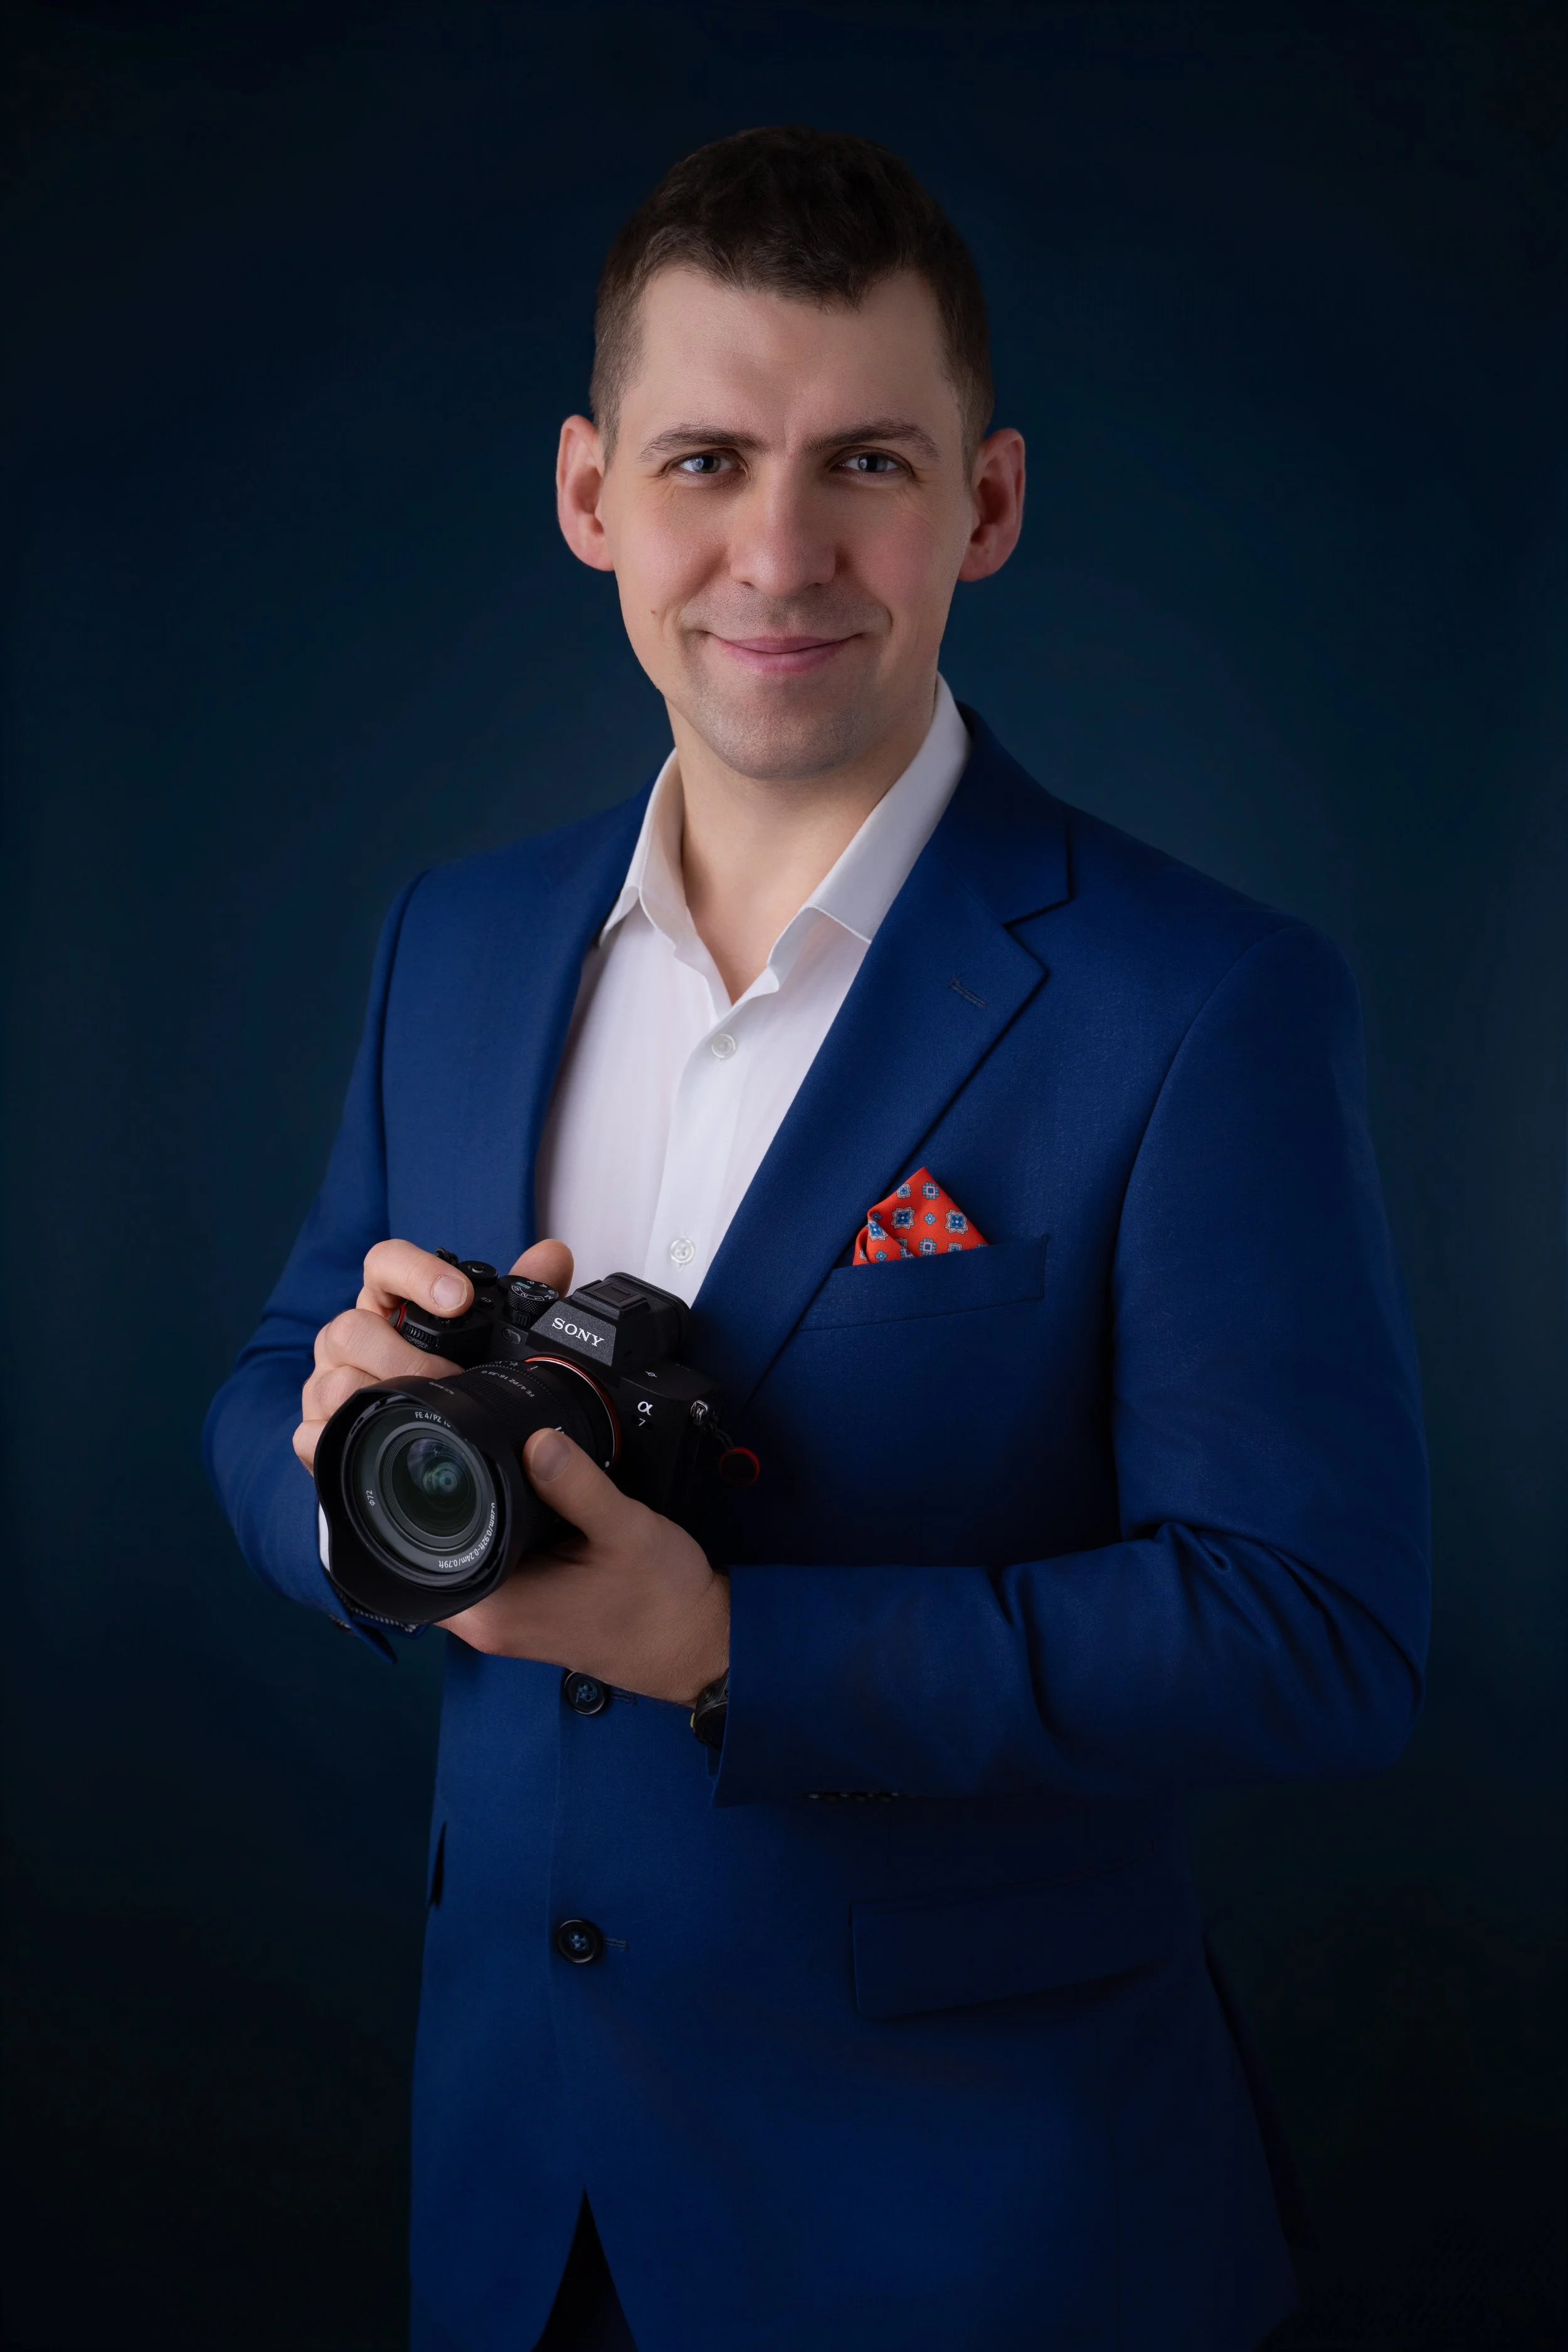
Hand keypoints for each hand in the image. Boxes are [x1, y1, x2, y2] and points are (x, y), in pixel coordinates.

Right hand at [292, 1235, 574, 1471]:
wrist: (413, 1451)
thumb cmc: (446, 1379)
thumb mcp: (488, 1338)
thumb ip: (524, 1293)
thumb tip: (552, 1255)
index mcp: (388, 1304)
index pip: (384, 1263)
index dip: (417, 1273)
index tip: (459, 1298)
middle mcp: (350, 1337)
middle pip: (351, 1327)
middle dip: (406, 1359)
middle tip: (452, 1379)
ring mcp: (327, 1382)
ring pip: (334, 1379)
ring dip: (385, 1398)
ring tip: (424, 1412)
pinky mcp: (314, 1430)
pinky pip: (316, 1431)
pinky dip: (351, 1437)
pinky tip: (382, 1441)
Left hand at [439, 1429, 729, 1706]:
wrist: (698, 1643)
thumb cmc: (664, 1601)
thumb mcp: (625, 1531)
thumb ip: (577, 1484)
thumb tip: (535, 1440)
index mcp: (498, 1610)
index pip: (418, 1557)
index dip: (419, 1506)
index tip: (436, 1460)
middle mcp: (490, 1624)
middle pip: (434, 1554)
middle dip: (451, 1505)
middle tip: (473, 1451)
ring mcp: (507, 1621)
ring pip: (465, 1558)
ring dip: (480, 1520)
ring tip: (508, 1475)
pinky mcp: (527, 1613)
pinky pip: (494, 1566)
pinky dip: (504, 1537)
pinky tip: (530, 1508)